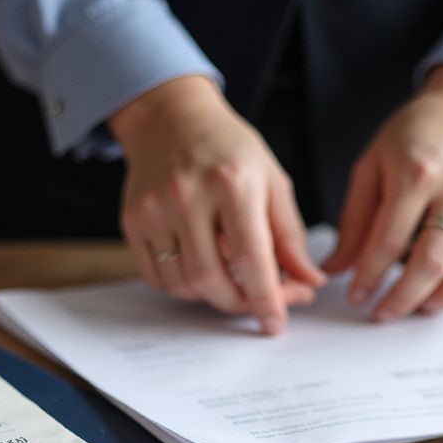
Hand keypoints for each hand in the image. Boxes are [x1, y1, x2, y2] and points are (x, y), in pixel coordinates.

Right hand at [108, 76, 325, 334]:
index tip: (275, 324)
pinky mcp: (132, 221)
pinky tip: (200, 265)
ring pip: (182, 284)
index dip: (266, 298)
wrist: (170, 118)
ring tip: (229, 277)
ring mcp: (154, 210)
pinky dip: (183, 286)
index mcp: (232, 182)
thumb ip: (290, 236)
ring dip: (211, 295)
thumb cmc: (228, 150)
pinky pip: (157, 278)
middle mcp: (187, 195)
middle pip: (211, 279)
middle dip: (239, 303)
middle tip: (256, 301)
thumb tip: (309, 282)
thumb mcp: (272, 182)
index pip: (251, 257)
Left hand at [324, 65, 442, 319]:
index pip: (389, 241)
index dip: (369, 276)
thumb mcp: (372, 167)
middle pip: (433, 261)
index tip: (356, 297)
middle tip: (382, 313)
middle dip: (403, 297)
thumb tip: (335, 269)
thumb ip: (354, 222)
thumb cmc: (412, 137)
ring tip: (419, 308)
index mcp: (417, 173)